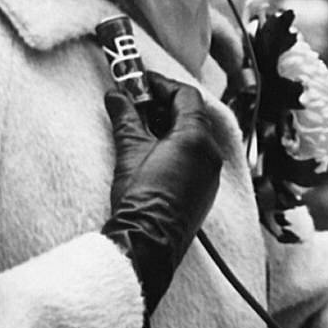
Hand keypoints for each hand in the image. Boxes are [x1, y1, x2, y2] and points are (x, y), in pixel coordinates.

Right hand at [103, 74, 223, 327]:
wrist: (147, 243)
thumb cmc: (141, 199)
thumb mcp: (129, 151)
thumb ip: (125, 118)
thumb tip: (117, 97)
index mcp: (197, 139)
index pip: (186, 96)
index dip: (161, 86)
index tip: (140, 84)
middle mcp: (210, 155)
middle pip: (192, 116)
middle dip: (163, 106)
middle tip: (136, 103)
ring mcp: (210, 175)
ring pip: (194, 138)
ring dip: (169, 127)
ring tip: (140, 128)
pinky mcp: (204, 192)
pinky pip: (195, 159)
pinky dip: (177, 148)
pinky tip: (152, 153)